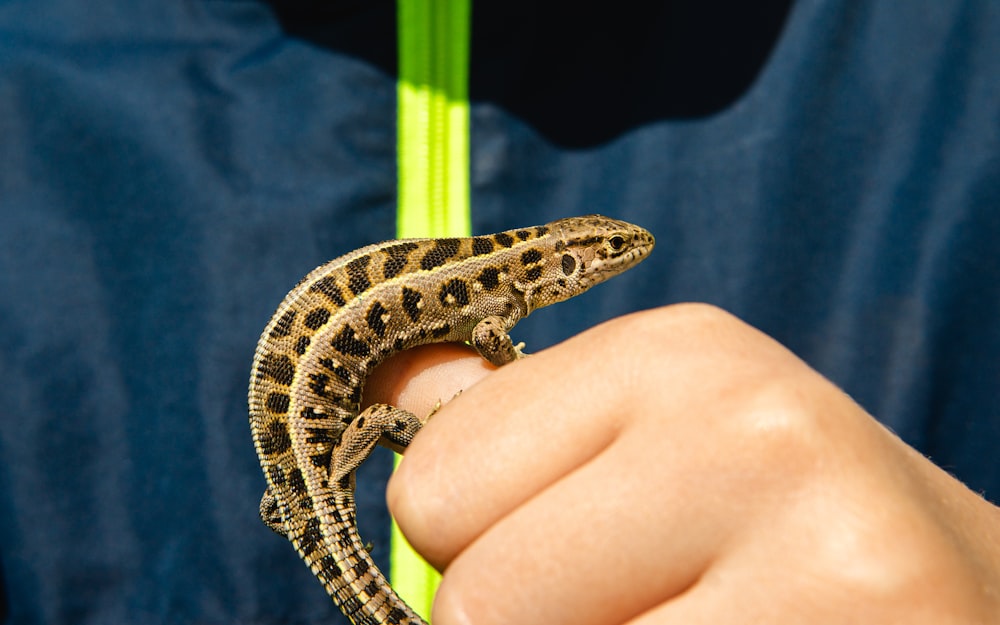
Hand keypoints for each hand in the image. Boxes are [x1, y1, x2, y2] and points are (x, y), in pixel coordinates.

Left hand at [367, 304, 999, 623]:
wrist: (970, 601)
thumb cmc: (777, 529)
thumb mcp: (654, 436)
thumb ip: (512, 420)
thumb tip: (384, 382)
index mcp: (680, 353)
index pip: (436, 489)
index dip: (480, 547)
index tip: (579, 545)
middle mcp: (755, 436)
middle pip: (476, 603)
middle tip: (654, 605)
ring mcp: (830, 569)